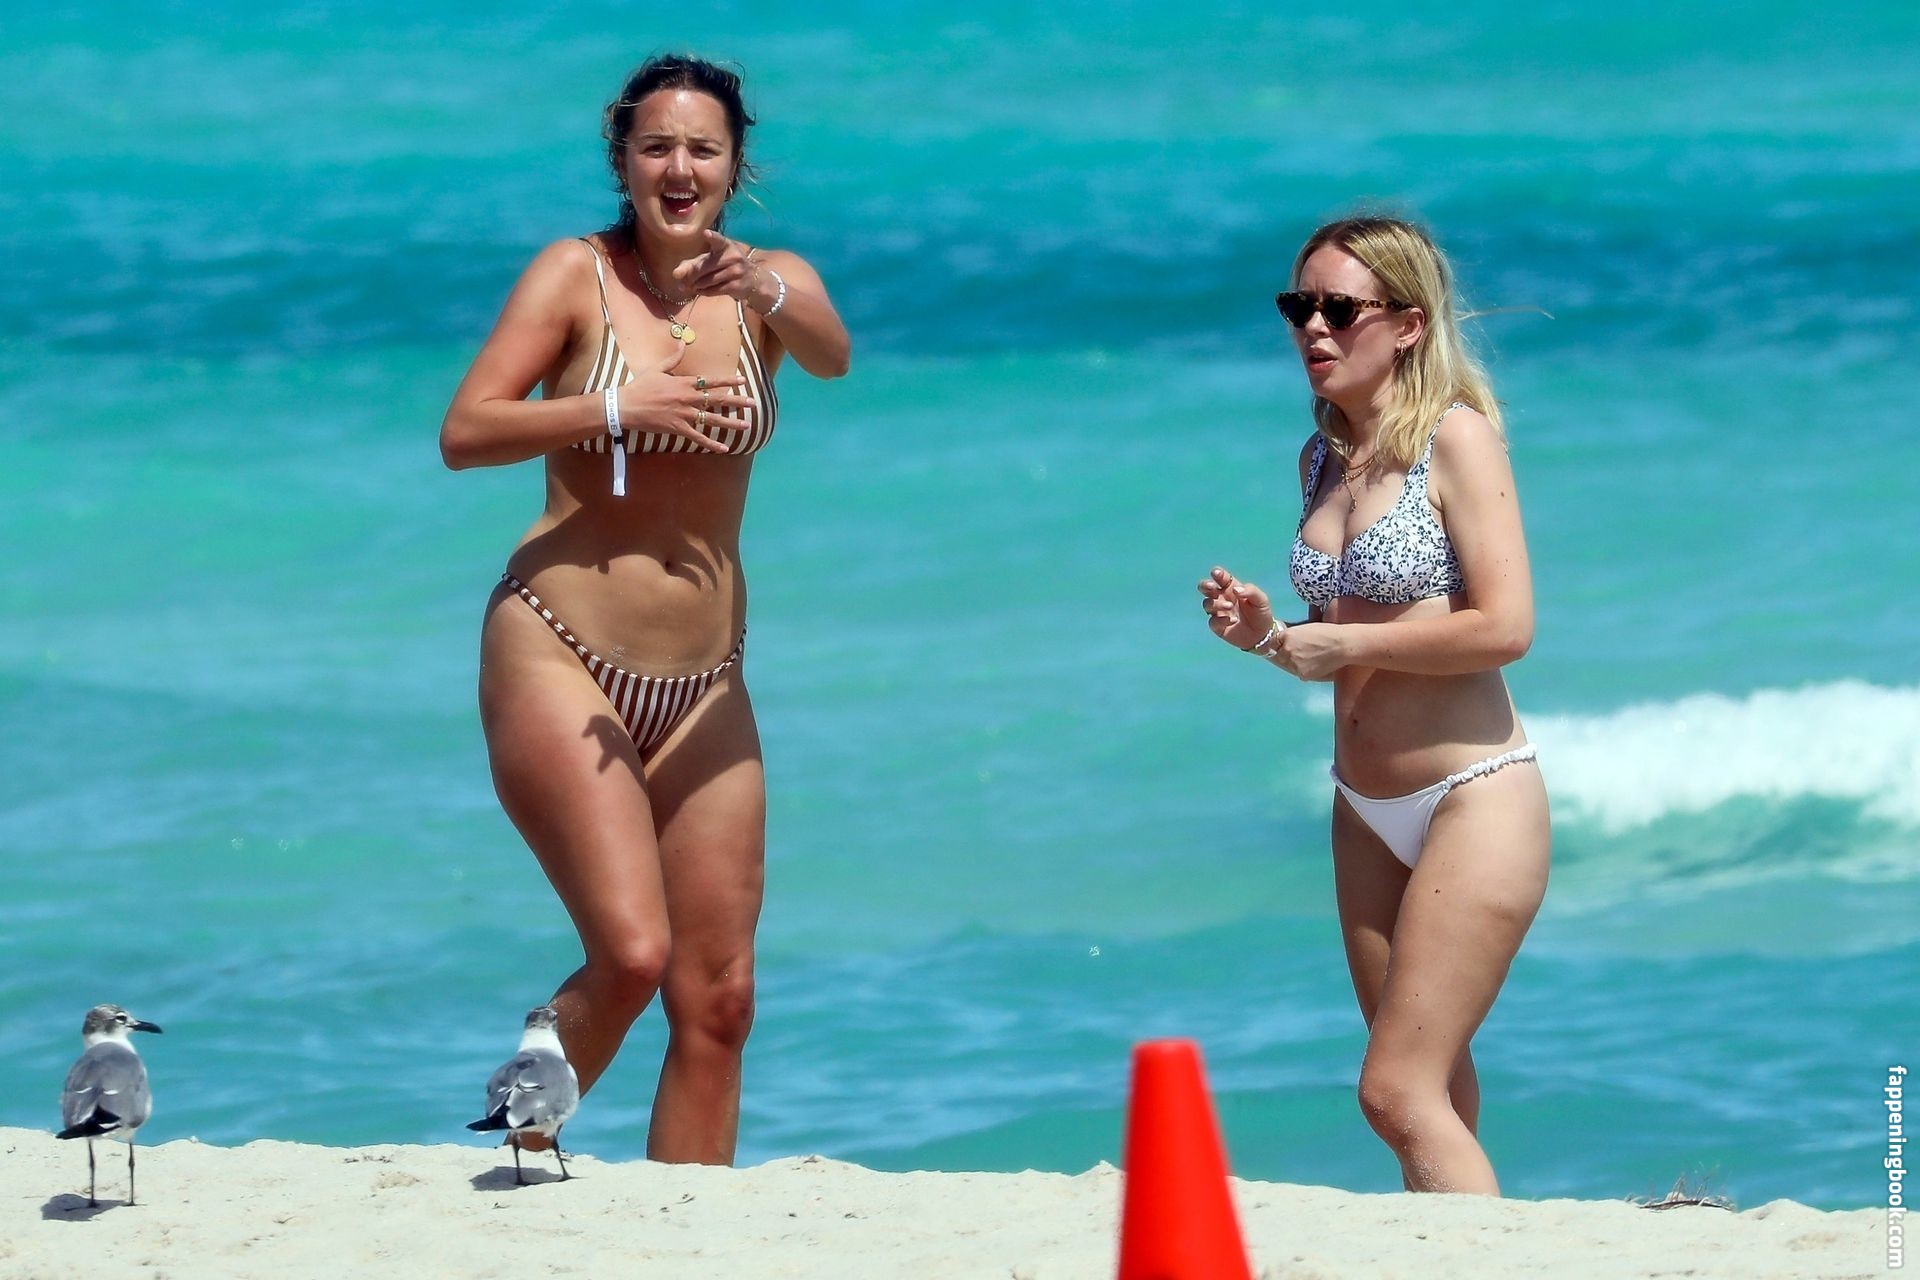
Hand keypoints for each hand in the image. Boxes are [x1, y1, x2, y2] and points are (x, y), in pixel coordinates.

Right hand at [616, 349, 757, 453]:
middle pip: (717, 399)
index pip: (710, 380)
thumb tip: (682, 342)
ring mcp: (683, 414)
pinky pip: (698, 437)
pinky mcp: (677, 428)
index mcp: (683, 383)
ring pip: (712, 419)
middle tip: (752, 403)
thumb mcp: (656, 369)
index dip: (728, 380)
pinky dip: (711, 443)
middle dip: (736, 402)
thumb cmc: (640, 386)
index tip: (742, 380)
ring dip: (730, 423)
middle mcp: (687, 398)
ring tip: (746, 425)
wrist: (625, 406)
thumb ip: (673, 358)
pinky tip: (724, 448)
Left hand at [674, 230, 762, 303]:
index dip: (712, 237)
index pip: (718, 240)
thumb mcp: (712, 259)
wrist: (752, 279)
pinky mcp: (736, 286)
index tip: (706, 233)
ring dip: (696, 285)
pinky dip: (703, 292)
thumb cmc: (725, 265)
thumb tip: (675, 274)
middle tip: (683, 282)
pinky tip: (700, 290)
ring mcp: (736, 272)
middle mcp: (732, 257)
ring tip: (692, 286)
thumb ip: (692, 264)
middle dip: (691, 276)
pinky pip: (714, 290)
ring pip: (707, 281)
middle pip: (704, 267)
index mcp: (725, 245)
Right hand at [1197, 566, 1276, 650]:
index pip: (1220, 577)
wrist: (1263, 634)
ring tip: (1230, 606)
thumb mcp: (1261, 599)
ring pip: (1207, 604)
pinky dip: (1221, 620)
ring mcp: (1218, 612)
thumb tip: (1235, 590)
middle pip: (1205, 588)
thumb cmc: (1261, 612)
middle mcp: (1222, 598)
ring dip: (1216, 604)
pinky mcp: (1218, 626)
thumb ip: (1250, 591)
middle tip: (1212, 586)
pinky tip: (1232, 620)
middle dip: (1205, 585)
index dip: (1216, 573)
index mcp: (1231, 587)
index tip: (1217, 573)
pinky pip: (1212, 621)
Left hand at [1272, 622, 1348, 680]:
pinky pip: (1298, 673)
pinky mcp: (1302, 674)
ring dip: (1293, 664)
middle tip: (1298, 653)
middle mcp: (1286, 650)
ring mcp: (1293, 663)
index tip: (1280, 646)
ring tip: (1309, 658)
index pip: (1271, 643)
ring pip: (1288, 666)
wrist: (1342, 645)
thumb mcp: (1305, 628)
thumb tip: (1283, 641)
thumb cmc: (1328, 633)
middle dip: (1284, 655)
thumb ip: (1291, 636)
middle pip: (1278, 656)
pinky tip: (1315, 664)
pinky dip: (1304, 670)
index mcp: (1287, 636)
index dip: (1277, 645)